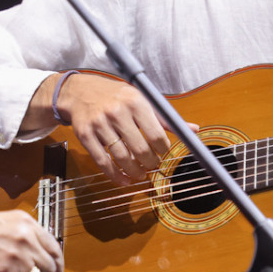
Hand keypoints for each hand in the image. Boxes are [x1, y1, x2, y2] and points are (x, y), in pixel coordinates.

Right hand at [41, 71, 172, 186]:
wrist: (79, 91)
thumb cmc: (115, 96)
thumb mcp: (140, 98)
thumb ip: (165, 117)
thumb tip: (193, 130)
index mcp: (135, 101)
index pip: (156, 134)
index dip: (163, 149)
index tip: (163, 152)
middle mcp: (117, 112)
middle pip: (140, 149)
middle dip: (150, 163)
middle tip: (152, 166)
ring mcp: (99, 124)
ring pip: (122, 158)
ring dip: (134, 172)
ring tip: (140, 174)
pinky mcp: (85, 135)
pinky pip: (102, 162)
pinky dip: (115, 175)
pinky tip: (123, 179)